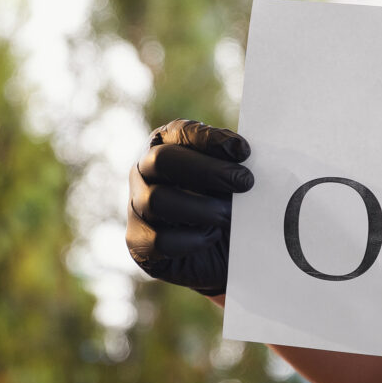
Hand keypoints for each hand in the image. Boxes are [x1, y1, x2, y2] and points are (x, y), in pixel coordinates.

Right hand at [126, 120, 253, 296]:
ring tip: (230, 216)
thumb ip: (232, 163)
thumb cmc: (223, 202)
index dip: (210, 139)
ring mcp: (136, 205)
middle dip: (208, 171)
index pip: (180, 131)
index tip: (244, 151)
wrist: (216, 251)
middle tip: (245, 182)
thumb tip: (242, 155)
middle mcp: (144, 170)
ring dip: (203, 209)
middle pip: (162, 160)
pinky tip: (212, 236)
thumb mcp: (230, 178)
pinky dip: (191, 239)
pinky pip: (159, 240)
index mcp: (165, 144)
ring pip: (157, 200)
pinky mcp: (138, 241)